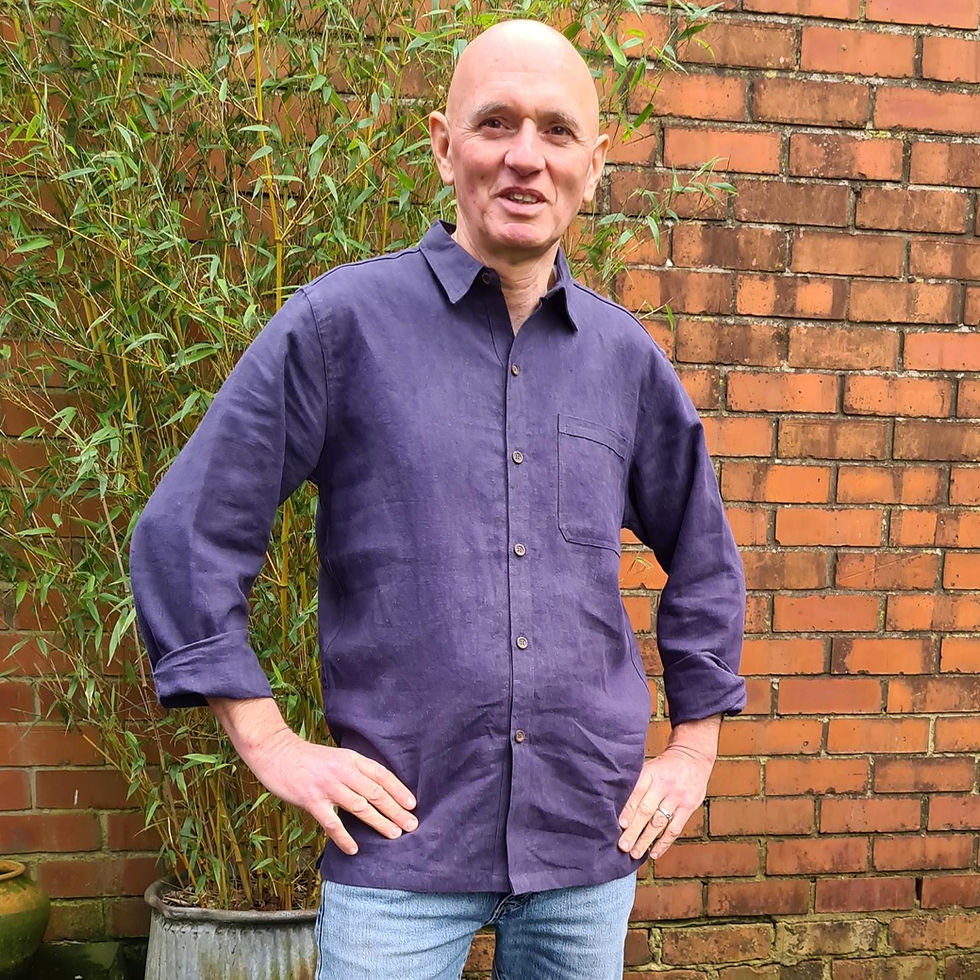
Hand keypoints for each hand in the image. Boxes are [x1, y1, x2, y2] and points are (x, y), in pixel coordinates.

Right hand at [248, 728, 417, 854]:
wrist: (276, 752)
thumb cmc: (307, 758)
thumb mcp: (336, 757)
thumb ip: (353, 771)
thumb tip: (375, 790)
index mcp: (350, 759)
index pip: (381, 775)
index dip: (398, 789)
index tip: (412, 804)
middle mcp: (342, 771)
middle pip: (375, 792)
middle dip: (395, 810)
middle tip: (411, 824)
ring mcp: (327, 786)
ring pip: (360, 807)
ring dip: (379, 822)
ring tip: (394, 835)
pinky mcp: (311, 800)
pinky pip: (331, 822)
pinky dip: (344, 837)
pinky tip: (354, 849)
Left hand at [617, 715, 720, 860]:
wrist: (692, 757)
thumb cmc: (664, 766)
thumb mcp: (649, 767)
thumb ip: (636, 784)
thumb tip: (616, 805)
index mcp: (651, 773)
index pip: (637, 793)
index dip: (628, 810)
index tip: (620, 825)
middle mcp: (664, 785)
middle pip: (647, 811)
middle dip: (634, 830)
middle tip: (623, 846)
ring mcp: (678, 797)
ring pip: (660, 822)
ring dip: (646, 840)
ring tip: (635, 853)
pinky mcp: (689, 807)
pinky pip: (675, 829)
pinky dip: (664, 843)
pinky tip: (654, 853)